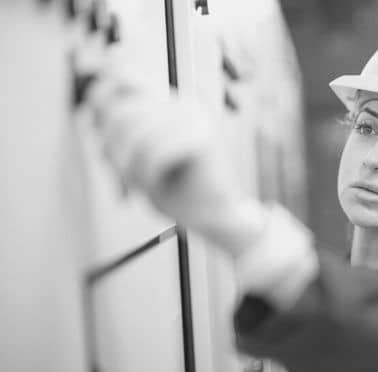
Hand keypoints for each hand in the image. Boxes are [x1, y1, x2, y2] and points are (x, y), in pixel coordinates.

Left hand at [88, 70, 265, 253]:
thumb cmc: (177, 190)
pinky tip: (158, 185)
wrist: (215, 217)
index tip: (105, 143)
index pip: (120, 79)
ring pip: (136, 136)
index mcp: (167, 103)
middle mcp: (181, 104)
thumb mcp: (137, 156)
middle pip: (121, 114)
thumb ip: (120, 127)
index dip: (100, 108)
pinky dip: (148, 176)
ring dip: (131, 169)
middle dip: (114, 152)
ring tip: (143, 184)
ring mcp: (194, 118)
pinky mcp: (203, 138)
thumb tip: (93, 96)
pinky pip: (155, 153)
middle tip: (125, 177)